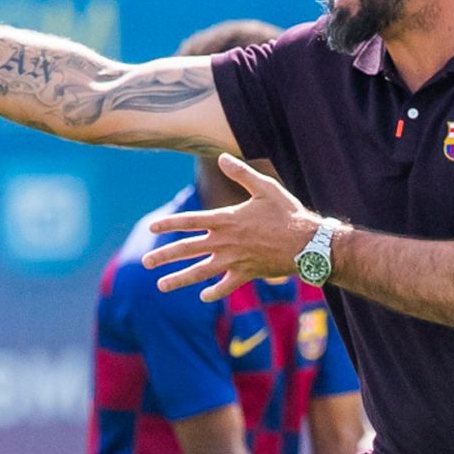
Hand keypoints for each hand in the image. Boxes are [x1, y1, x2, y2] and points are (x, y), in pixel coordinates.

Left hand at [142, 153, 321, 301]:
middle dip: (165, 256)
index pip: (189, 222)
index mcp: (226, 220)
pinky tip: (203, 295)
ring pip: (200, 272)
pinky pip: (225, 286)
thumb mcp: (265, 188)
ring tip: (161, 286)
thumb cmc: (287, 213)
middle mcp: (225, 242)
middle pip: (187, 249)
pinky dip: (214, 292)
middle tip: (146, 263)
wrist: (307, 244)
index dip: (169, 224)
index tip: (152, 228)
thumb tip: (222, 158)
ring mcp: (234, 261)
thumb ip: (241, 173)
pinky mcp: (246, 274)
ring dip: (179, 279)